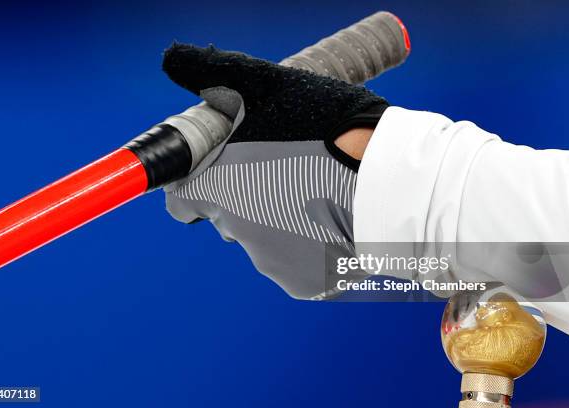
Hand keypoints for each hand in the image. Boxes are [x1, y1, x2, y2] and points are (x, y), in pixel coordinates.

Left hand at [162, 43, 387, 298]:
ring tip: (319, 193)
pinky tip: (335, 221)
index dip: (195, 184)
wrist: (395, 183)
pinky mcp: (306, 284)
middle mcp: (237, 233)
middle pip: (228, 217)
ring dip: (281, 220)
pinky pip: (297, 263)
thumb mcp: (270, 87)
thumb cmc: (330, 129)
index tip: (219, 173)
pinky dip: (310, 246)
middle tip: (287, 169)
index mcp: (218, 189)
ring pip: (265, 240)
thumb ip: (216, 76)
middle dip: (247, 197)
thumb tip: (173, 59)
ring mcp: (273, 263)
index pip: (181, 200)